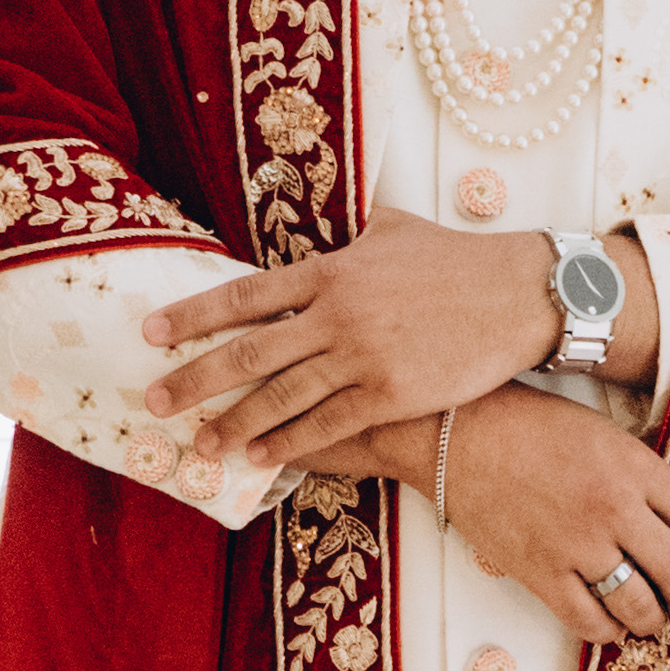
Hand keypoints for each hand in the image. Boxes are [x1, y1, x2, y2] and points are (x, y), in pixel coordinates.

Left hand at [141, 199, 629, 465]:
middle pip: (248, 352)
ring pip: (280, 397)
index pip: (244, 295)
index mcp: (329, 270)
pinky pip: (326, 425)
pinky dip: (288, 443)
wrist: (518, 294)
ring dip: (234, 423)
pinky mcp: (391, 394)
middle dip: (194, 378)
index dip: (193, 315)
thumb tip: (332, 212)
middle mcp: (336, 314)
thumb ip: (351, 230)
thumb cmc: (457, 259)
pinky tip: (260, 458)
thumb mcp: (394, 228)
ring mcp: (362, 357)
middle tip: (152, 400)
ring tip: (200, 442)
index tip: (151, 332)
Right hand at [438, 386, 669, 652]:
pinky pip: (588, 622)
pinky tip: (612, 624)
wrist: (460, 433)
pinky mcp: (538, 573)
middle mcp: (614, 508)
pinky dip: (609, 632)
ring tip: (652, 617)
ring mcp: (575, 544)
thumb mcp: (607, 435)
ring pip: (639, 606)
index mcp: (637, 467)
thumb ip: (646, 477)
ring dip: (655, 620)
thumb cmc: (533, 426)